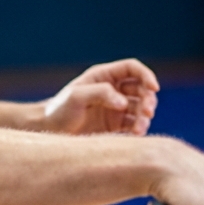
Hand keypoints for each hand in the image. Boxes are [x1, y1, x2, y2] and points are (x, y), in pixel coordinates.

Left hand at [39, 59, 159, 135]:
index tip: (154, 88)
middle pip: (141, 89)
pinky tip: (136, 135)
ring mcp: (115, 108)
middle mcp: (113, 90)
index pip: (132, 69)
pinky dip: (138, 129)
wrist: (49, 131)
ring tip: (140, 128)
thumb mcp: (76, 97)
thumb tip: (123, 103)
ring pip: (140, 108)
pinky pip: (133, 125)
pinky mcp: (115, 126)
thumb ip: (100, 94)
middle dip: (148, 99)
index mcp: (104, 76)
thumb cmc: (59, 109)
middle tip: (147, 112)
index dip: (146, 75)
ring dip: (145, 117)